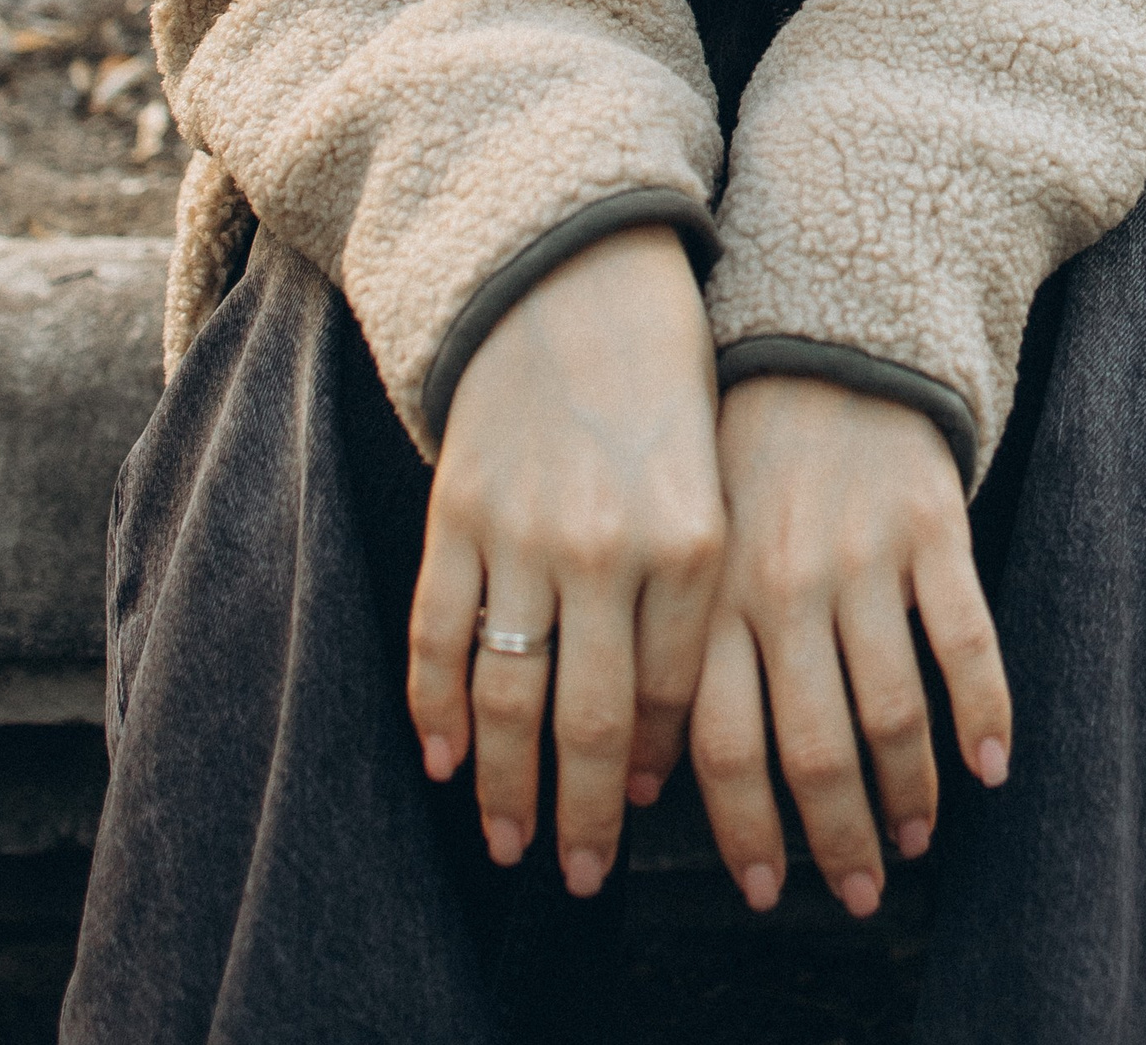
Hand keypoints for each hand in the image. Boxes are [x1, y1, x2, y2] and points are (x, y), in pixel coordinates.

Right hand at [408, 225, 725, 892]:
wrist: (575, 269)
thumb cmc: (665, 372)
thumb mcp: (711, 473)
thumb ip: (692, 592)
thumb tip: (663, 732)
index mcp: (693, 535)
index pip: (672, 695)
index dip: (655, 766)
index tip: (646, 812)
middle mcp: (609, 545)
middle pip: (590, 722)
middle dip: (587, 816)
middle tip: (581, 875)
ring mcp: (523, 532)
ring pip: (505, 698)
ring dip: (504, 787)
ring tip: (512, 843)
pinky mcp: (457, 512)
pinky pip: (438, 637)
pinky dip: (434, 711)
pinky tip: (442, 761)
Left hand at [690, 376, 1012, 918]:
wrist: (825, 343)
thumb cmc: (744, 463)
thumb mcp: (688, 551)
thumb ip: (673, 658)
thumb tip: (642, 786)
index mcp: (713, 599)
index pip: (723, 748)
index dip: (747, 833)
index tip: (766, 890)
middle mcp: (783, 587)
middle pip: (811, 748)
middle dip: (837, 838)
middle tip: (859, 891)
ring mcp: (862, 557)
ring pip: (890, 711)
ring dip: (908, 794)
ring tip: (916, 839)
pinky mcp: (932, 526)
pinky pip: (965, 641)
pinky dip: (983, 714)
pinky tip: (990, 767)